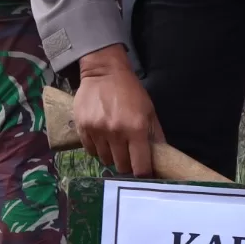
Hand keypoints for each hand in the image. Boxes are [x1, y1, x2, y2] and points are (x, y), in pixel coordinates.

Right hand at [73, 46, 161, 176]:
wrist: (104, 71)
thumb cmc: (130, 91)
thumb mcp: (149, 110)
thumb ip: (155, 134)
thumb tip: (162, 156)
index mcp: (136, 129)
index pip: (140, 167)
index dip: (143, 172)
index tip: (142, 170)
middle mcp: (116, 133)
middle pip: (122, 166)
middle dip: (127, 164)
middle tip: (128, 155)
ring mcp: (97, 131)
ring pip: (105, 160)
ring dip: (111, 156)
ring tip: (114, 143)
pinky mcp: (82, 128)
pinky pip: (91, 151)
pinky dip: (97, 148)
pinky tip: (102, 138)